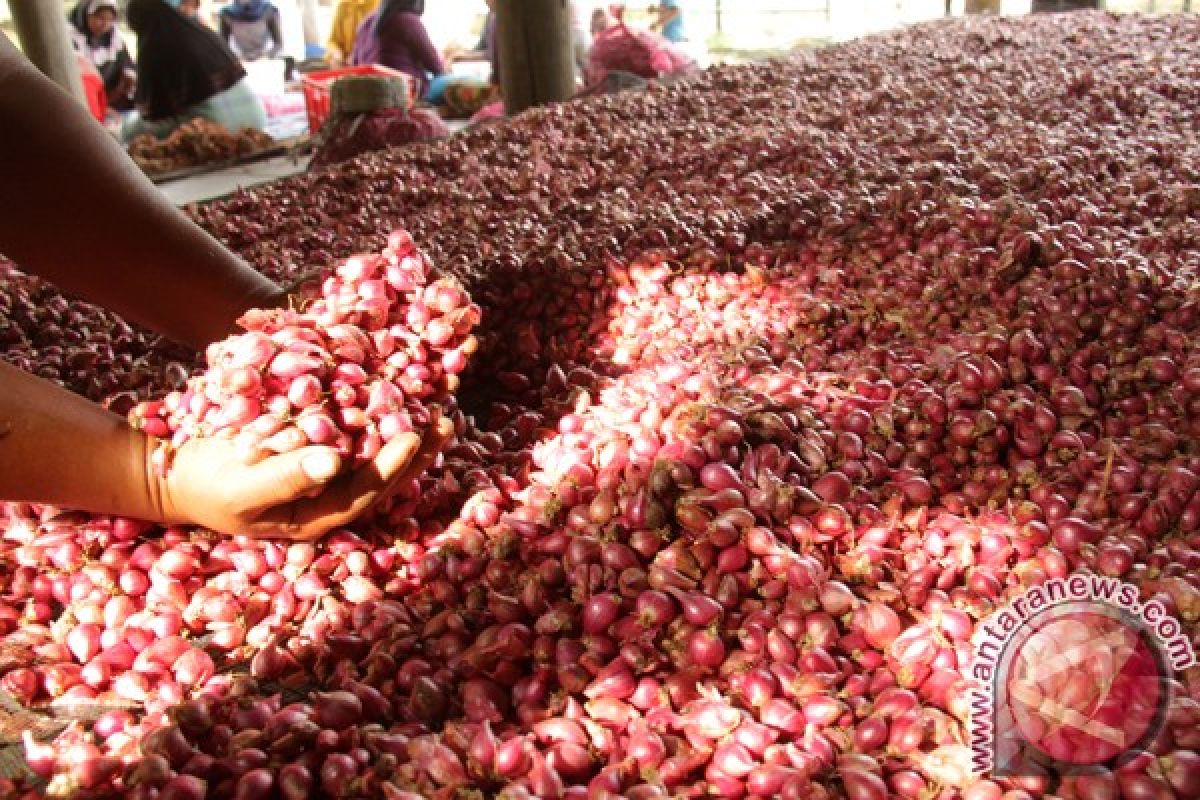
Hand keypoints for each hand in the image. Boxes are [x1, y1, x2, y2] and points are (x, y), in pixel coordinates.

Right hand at [150, 413, 452, 538]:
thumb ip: (287, 477)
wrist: (181, 472)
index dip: (392, 466)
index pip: (366, 493)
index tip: (415, 435)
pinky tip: (400, 393)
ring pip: (376, 457)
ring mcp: (327, 477)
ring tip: (436, 408)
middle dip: (415, 451)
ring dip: (406, 432)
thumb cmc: (210, 484)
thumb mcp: (242, 485)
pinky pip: (358, 436)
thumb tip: (334, 462)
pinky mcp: (320, 450)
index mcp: (317, 517)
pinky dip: (379, 416)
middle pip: (382, 477)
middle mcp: (330, 499)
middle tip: (446, 422)